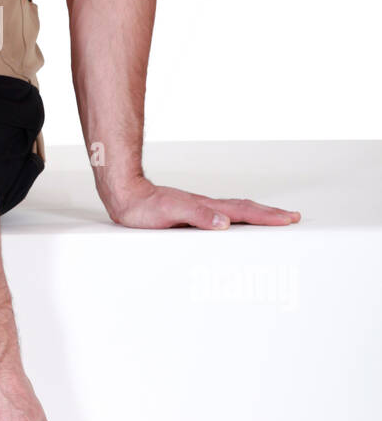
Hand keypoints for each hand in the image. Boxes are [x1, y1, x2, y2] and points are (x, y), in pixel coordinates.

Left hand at [103, 176, 300, 229]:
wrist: (126, 198)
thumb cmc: (146, 208)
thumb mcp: (173, 212)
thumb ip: (199, 216)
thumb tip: (224, 222)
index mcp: (208, 208)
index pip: (245, 212)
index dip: (268, 217)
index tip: (289, 219)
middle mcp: (208, 207)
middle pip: (246, 209)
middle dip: (271, 214)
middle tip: (293, 218)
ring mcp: (201, 209)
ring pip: (236, 211)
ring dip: (257, 215)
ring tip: (274, 218)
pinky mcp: (192, 214)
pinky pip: (223, 215)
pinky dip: (239, 217)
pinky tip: (237, 223)